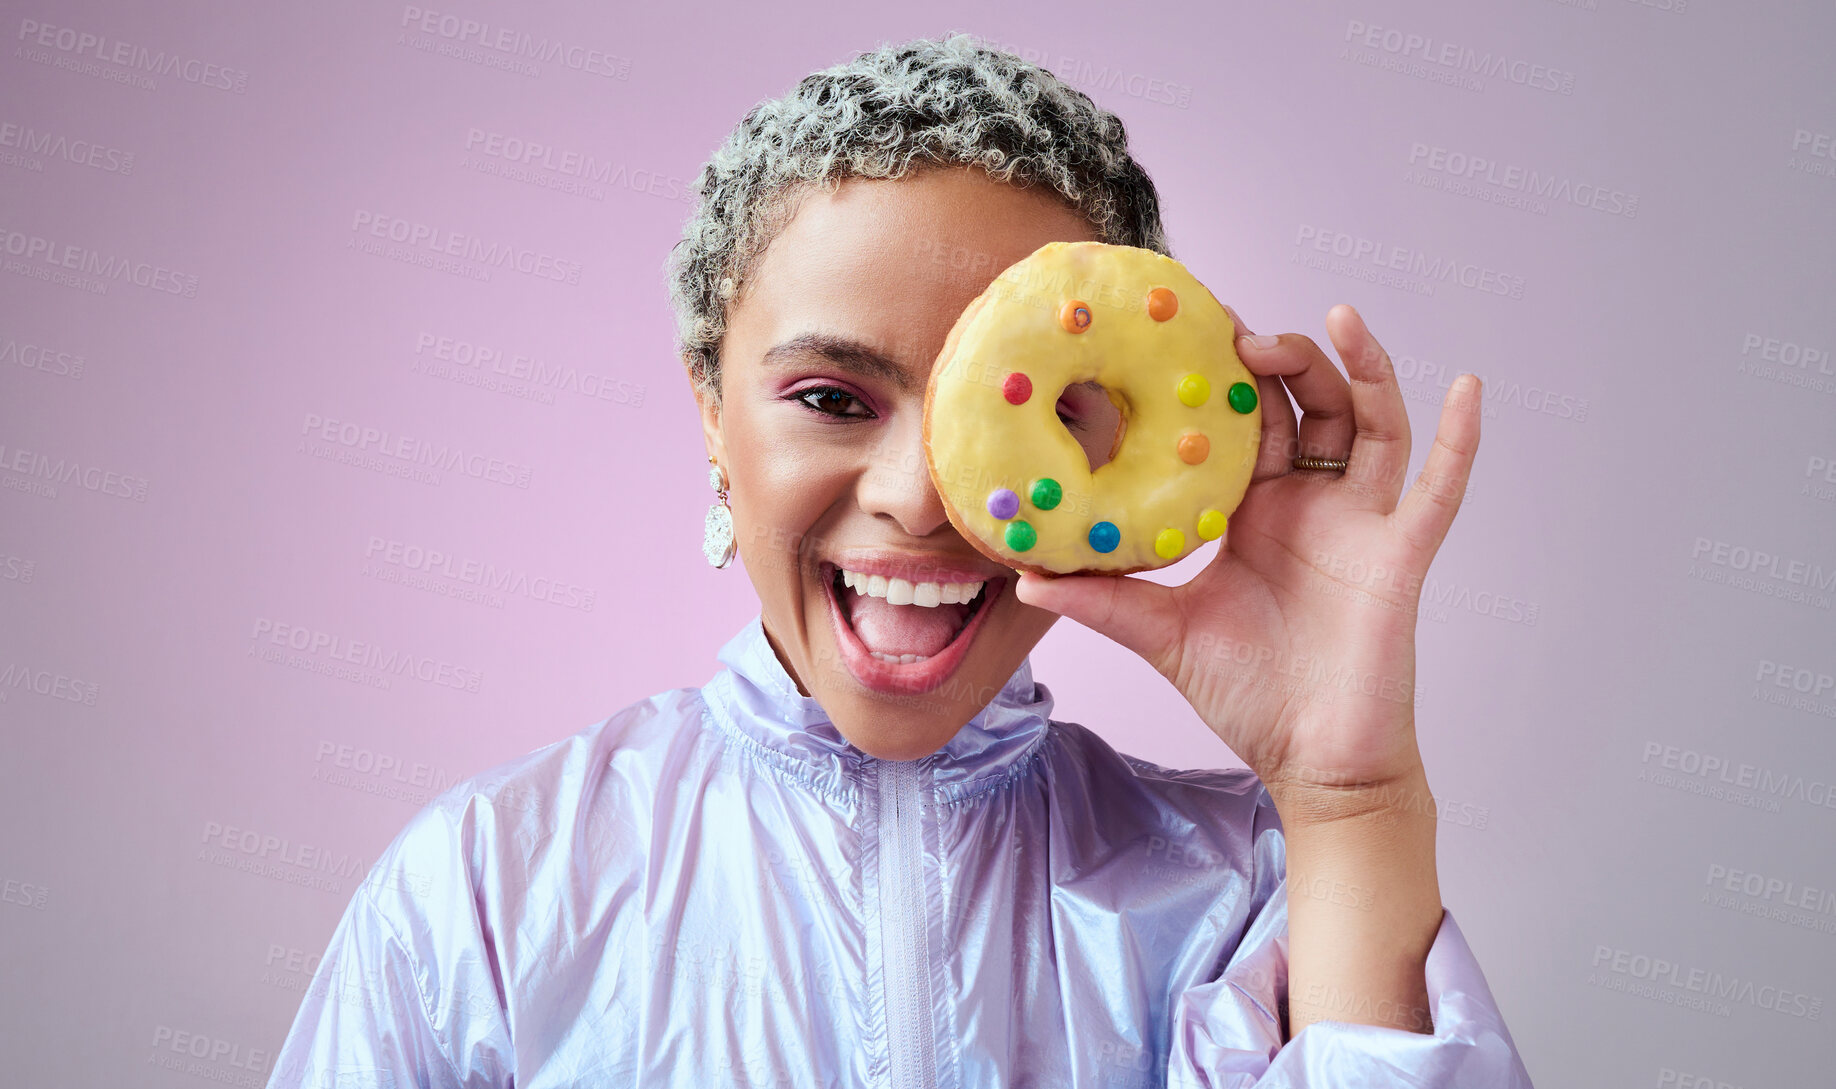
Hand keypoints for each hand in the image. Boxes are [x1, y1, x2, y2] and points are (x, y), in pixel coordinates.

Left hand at [1014, 304, 1480, 810]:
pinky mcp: (1400, 553)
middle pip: (1307, 406)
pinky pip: (1439, 489)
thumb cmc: (1246, 695)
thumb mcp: (1161, 634)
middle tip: (1240, 331)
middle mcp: (1310, 505)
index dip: (1225, 376)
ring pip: (1371, 424)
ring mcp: (1360, 524)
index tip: (1193, 328)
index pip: (1245, 423)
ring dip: (1361, 369)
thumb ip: (1101, 600)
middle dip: (1281, 359)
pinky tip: (1469, 388)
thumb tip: (1024, 574)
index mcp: (1254, 512)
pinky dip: (1460, 440)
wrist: (1309, 760)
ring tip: (1336, 321)